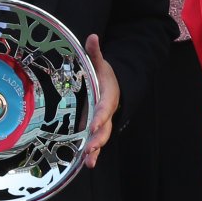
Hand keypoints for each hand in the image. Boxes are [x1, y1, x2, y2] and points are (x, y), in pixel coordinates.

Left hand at [83, 34, 120, 163]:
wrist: (115, 85)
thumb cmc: (104, 74)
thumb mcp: (100, 63)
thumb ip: (95, 52)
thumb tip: (92, 36)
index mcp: (108, 97)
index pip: (104, 109)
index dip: (100, 117)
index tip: (93, 125)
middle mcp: (107, 113)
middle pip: (104, 128)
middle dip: (98, 139)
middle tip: (90, 148)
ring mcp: (103, 122)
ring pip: (101, 138)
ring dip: (95, 150)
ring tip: (89, 162)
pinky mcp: (97, 128)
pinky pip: (96, 142)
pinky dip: (93, 153)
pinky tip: (86, 164)